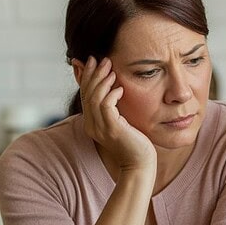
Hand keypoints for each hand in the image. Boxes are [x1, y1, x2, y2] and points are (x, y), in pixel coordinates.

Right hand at [73, 56, 155, 171]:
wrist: (140, 165)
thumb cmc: (135, 143)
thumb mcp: (122, 121)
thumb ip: (115, 107)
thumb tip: (114, 88)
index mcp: (92, 123)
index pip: (85, 95)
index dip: (87, 76)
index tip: (92, 60)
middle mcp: (92, 125)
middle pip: (87, 94)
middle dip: (93, 74)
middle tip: (101, 59)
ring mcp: (101, 128)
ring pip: (94, 98)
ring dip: (102, 81)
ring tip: (111, 69)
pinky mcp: (112, 129)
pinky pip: (106, 106)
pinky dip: (112, 94)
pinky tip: (120, 89)